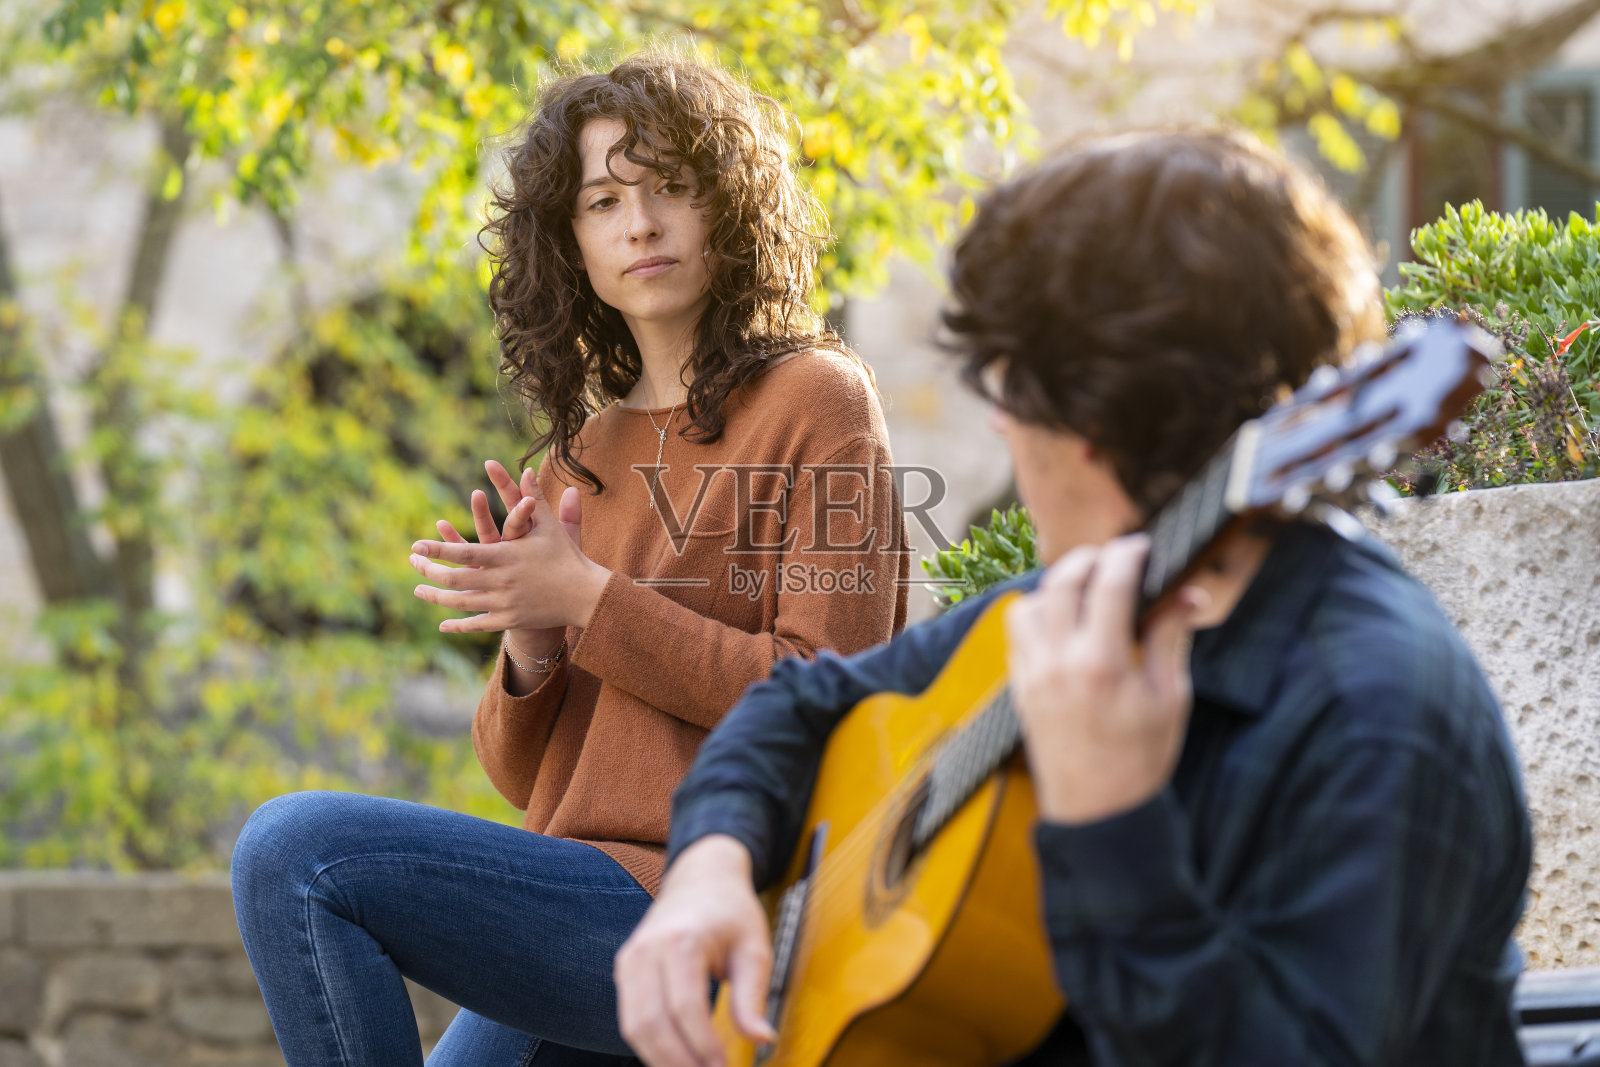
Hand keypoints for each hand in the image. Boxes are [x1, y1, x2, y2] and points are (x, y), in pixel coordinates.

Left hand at [410, 462, 608, 633]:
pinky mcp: (509, 620)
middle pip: (455, 579)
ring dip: (436, 597)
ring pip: (461, 603)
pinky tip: (442, 623)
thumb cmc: (566, 557)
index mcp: (507, 556)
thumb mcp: (550, 526)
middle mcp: (501, 581)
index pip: (464, 553)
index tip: (416, 546)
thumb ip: (534, 498)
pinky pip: (477, 625)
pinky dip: (457, 625)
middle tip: (412, 564)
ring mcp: (504, 603)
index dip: (437, 550)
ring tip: (418, 590)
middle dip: (429, 572)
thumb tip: (527, 469)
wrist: (585, 595)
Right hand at [615, 835, 776, 1066]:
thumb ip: (752, 997)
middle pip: (652, 1023)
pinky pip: (630, 1019)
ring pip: (634, 1027)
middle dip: (680, 1062)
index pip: (685, 1008)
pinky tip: (677, 1058)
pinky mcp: (625, 970)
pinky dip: (651, 1045)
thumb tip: (761, 1039)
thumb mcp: (754, 949)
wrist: (702, 878)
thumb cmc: (731, 910)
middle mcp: (647, 949)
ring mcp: (630, 959)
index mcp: (681, 940)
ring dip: (661, 1060)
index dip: (703, 1046)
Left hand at [1004, 534, 1206, 824]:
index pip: (1110, 584)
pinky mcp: (1018, 687)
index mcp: (1103, 664)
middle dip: (1089, 559)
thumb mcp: (1172, 698)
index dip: (1128, 555)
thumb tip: (1187, 591)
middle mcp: (1059, 663)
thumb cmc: (1142, 759)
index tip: (1142, 547)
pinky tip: (1066, 627)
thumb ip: (1172, 637)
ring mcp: (1032, 674)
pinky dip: (1038, 617)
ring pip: (1028, 602)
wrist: (1099, 812)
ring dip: (1056, 588)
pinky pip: (1017, 634)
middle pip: (1061, 580)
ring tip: (1086, 595)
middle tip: (1113, 560)